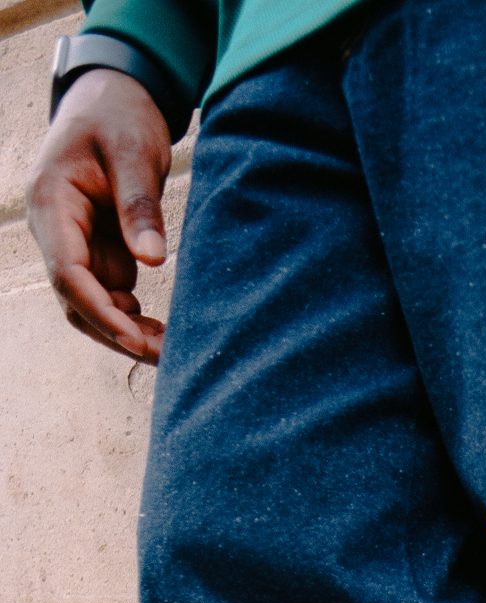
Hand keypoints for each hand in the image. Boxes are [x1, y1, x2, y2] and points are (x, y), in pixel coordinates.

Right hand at [26, 68, 171, 362]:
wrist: (113, 101)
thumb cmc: (119, 117)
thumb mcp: (134, 153)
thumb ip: (139, 205)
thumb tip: (152, 262)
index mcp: (52, 203)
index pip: (66, 272)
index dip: (99, 311)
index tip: (136, 339)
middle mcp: (55, 230)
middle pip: (75, 300)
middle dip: (115, 333)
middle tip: (166, 356)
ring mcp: (74, 244)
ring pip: (90, 305)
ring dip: (125, 332)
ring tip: (171, 350)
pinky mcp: (96, 251)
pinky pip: (108, 296)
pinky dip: (132, 318)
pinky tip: (164, 332)